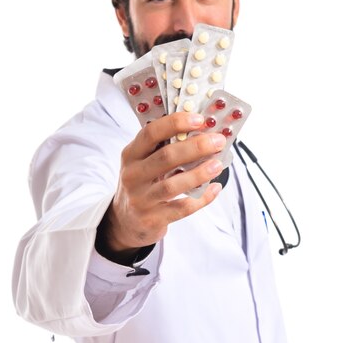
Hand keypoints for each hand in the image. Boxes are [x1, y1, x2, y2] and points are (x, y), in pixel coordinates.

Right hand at [96, 112, 226, 262]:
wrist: (125, 222)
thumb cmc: (142, 185)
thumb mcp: (142, 163)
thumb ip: (164, 148)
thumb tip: (203, 133)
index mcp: (131, 155)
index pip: (151, 133)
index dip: (176, 123)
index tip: (199, 119)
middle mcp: (132, 175)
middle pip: (166, 157)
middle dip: (196, 147)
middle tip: (218, 141)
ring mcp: (140, 199)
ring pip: (172, 184)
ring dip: (199, 173)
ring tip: (218, 165)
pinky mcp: (151, 219)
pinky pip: (181, 208)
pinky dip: (201, 198)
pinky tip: (214, 188)